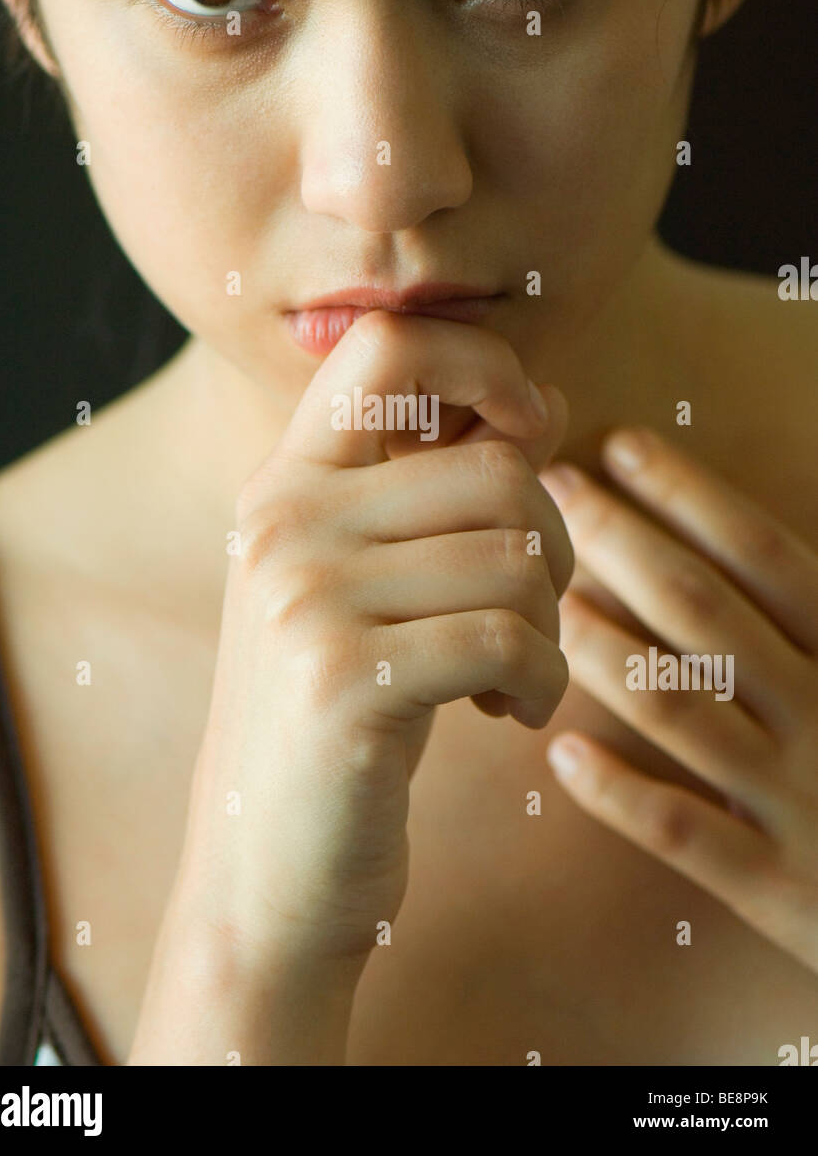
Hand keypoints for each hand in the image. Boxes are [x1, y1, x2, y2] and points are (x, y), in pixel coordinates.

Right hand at [176, 311, 572, 969]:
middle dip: (554, 546)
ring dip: (550, 628)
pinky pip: (511, 638)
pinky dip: (542, 683)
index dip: (485, 364)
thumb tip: (548, 402)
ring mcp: (305, 598)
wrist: (263, 873)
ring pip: (518, 556)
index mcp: (285, 485)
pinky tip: (504, 713)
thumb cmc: (338, 720)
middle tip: (531, 613)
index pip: (387, 344)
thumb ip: (438, 488)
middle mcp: (283, 522)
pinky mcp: (344, 680)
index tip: (530, 432)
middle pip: (498, 470)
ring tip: (510, 674)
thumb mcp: (370, 587)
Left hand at [540, 428, 817, 972]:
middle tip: (552, 494)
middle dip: (622, 544)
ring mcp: (802, 801)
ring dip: (604, 652)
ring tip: (543, 607)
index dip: (691, 497)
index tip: (621, 447)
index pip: (765, 556)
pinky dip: (621, 794)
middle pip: (705, 613)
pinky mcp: (781, 887)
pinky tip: (560, 755)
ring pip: (681, 711)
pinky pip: (686, 833)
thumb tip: (759, 543)